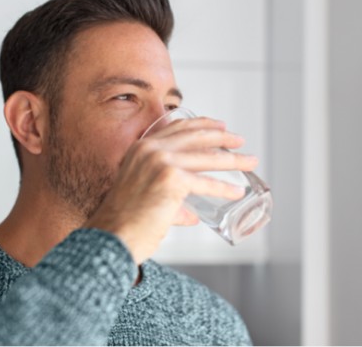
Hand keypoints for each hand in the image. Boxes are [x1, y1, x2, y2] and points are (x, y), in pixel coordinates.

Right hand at [83, 117, 258, 264]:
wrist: (112, 236)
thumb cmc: (125, 222)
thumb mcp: (142, 194)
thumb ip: (170, 200)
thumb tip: (191, 213)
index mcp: (141, 147)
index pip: (177, 127)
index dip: (202, 124)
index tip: (219, 126)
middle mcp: (150, 149)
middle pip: (196, 135)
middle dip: (222, 136)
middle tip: (239, 140)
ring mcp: (160, 163)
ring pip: (206, 157)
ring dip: (233, 160)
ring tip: (249, 161)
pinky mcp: (171, 181)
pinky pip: (206, 183)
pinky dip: (224, 188)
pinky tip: (237, 192)